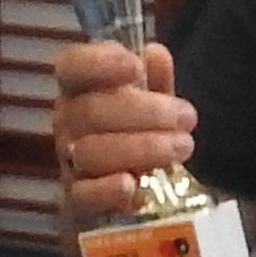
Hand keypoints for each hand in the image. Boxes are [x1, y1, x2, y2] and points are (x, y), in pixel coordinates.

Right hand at [52, 38, 194, 228]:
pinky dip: (106, 190)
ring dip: (140, 147)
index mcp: (80, 92)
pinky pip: (84, 195)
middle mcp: (68, 124)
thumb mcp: (153, 110)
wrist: (126, 202)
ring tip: (182, 147)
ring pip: (91, 151)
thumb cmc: (136, 141)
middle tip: (187, 117)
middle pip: (90, 111)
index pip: (72, 68)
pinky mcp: (78, 203)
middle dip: (143, 112)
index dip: (99, 63)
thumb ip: (155, 83)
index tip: (136, 67)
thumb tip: (155, 54)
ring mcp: (70, 163)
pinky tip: (132, 186)